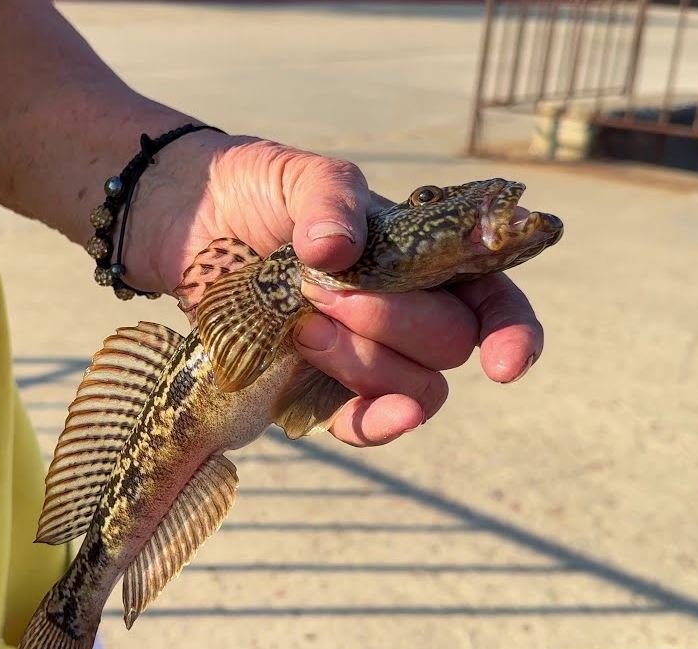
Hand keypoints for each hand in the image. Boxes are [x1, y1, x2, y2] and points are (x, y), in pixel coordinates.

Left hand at [125, 133, 543, 446]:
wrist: (185, 219)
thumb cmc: (254, 189)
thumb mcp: (296, 173)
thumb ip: (328, 200)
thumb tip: (338, 251)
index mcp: (421, 253)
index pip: (492, 297)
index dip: (512, 333)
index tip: (503, 364)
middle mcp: (405, 307)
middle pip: (450, 344)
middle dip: (395, 323)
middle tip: (324, 293)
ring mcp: (363, 349)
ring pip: (414, 389)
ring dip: (366, 365)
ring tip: (302, 328)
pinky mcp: (316, 383)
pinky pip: (362, 423)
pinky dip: (364, 426)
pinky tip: (342, 416)